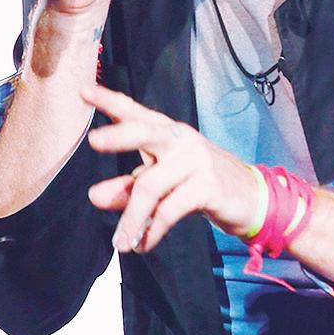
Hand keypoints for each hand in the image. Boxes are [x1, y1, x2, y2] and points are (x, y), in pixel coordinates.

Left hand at [83, 82, 259, 251]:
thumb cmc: (198, 184)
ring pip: (149, 186)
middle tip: (93, 140)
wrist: (250, 198)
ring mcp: (196, 161)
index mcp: (167, 132)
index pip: (136, 113)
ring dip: (131, 219)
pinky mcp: (207, 186)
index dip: (110, 101)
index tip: (84, 91)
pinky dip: (152, 230)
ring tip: (120, 242)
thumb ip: (127, 187)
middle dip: (119, 136)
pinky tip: (144, 243)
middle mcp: (180, 140)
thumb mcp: (161, 184)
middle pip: (145, 133)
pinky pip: (169, 210)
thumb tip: (94, 196)